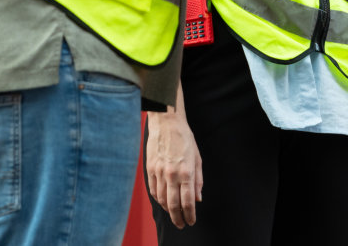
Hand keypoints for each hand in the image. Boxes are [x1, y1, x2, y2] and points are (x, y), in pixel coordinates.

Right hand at [145, 103, 203, 227]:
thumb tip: (198, 198)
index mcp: (186, 172)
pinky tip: (163, 201)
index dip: (190, 215)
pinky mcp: (150, 169)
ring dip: (167, 210)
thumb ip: (198, 180)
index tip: (191, 221)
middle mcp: (172, 174)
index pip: (188, 201)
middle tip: (181, 224)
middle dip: (178, 218)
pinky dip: (158, 199)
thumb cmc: (185, 138)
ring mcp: (159, 172)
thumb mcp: (197, 158)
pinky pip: (153, 190)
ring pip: (161, 199)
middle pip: (173, 204)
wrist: (167, 123)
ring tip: (173, 213)